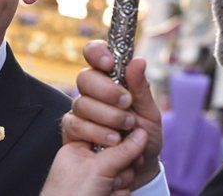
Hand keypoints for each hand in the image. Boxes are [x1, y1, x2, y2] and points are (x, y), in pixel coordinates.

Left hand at [41, 128, 147, 195]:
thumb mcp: (98, 168)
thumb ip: (122, 150)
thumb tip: (140, 134)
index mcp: (78, 150)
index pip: (107, 136)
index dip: (119, 141)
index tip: (129, 142)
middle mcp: (87, 165)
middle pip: (120, 157)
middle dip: (120, 170)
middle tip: (112, 177)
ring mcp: (96, 183)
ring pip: (124, 176)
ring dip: (120, 185)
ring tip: (105, 192)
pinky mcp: (104, 195)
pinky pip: (123, 191)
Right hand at [62, 40, 162, 188]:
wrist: (139, 168)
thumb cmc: (144, 136)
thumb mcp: (150, 112)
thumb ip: (141, 88)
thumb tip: (138, 60)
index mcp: (110, 78)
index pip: (94, 53)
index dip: (97, 53)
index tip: (109, 63)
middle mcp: (92, 91)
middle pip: (85, 77)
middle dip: (106, 90)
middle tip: (126, 103)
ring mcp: (80, 110)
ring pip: (81, 102)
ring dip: (107, 115)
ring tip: (127, 127)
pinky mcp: (72, 131)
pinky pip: (75, 124)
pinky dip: (96, 132)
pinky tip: (112, 140)